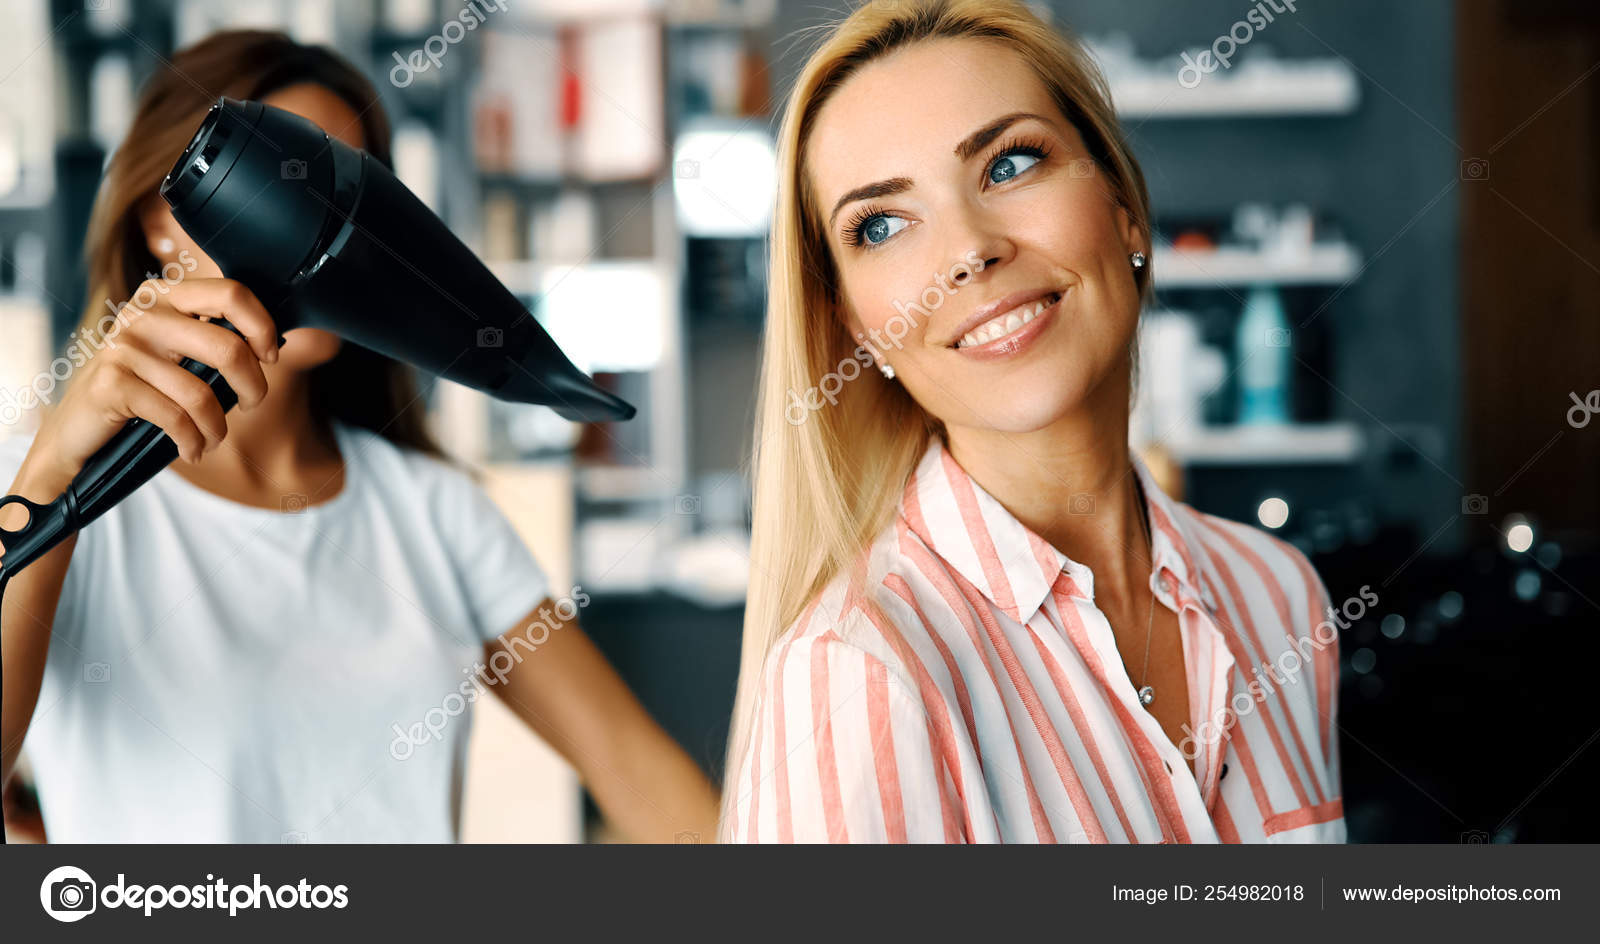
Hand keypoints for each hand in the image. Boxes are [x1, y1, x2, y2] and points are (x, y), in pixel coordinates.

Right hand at [23, 277, 280, 484]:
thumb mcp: (183, 358)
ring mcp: (124, 346)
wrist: (79, 430)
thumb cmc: (145, 392)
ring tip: (213, 438)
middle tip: (251, 406)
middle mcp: (142, 313)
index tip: (271, 358)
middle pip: (228, 347)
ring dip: (218, 428)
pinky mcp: (112, 383)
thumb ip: (221, 344)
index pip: (231, 292)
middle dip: (253, 388)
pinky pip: (176, 418)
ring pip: (203, 393)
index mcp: (165, 295)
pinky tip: (192, 450)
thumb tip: (297, 345)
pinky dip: (193, 442)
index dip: (263, 327)